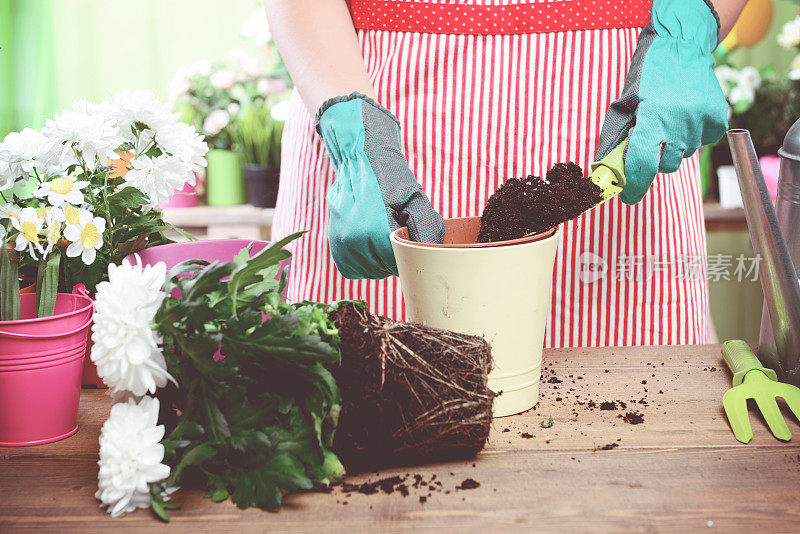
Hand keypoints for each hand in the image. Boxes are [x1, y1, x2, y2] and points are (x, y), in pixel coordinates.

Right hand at [316, 93, 444, 278]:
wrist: (358, 160)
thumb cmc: (390, 179)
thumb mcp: (416, 200)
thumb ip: (426, 229)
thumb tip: (429, 255)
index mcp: (376, 232)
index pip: (401, 265)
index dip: (410, 256)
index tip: (410, 240)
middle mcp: (354, 242)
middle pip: (385, 270)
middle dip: (396, 258)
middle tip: (397, 234)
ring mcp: (341, 245)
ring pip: (370, 272)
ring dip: (380, 262)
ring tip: (383, 237)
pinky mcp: (333, 246)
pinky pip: (354, 269)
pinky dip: (365, 263)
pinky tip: (370, 243)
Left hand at [594, 0, 728, 204]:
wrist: (682, 47)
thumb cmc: (648, 76)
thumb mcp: (625, 106)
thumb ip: (618, 138)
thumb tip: (609, 170)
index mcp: (653, 119)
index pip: (641, 165)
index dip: (633, 186)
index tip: (628, 197)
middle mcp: (680, 123)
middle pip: (665, 165)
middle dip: (654, 159)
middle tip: (651, 141)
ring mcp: (702, 122)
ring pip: (684, 155)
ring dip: (674, 146)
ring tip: (670, 122)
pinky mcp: (718, 119)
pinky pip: (702, 143)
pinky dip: (691, 136)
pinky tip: (685, 118)